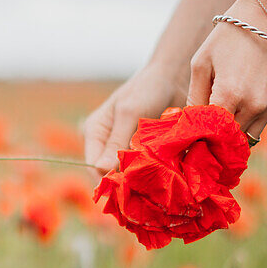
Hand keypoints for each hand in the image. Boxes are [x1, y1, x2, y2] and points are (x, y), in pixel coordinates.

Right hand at [83, 62, 186, 178]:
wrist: (174, 78)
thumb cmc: (147, 89)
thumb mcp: (129, 113)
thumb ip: (116, 142)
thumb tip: (100, 170)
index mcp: (94, 133)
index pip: (92, 167)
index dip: (107, 180)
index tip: (128, 188)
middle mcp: (106, 145)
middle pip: (109, 174)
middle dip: (124, 182)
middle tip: (143, 189)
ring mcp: (125, 150)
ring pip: (127, 175)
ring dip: (140, 180)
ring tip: (155, 182)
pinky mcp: (143, 153)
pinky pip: (143, 170)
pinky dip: (152, 174)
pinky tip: (163, 176)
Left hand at [186, 0, 266, 140]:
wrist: (265, 19)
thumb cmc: (227, 39)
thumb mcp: (201, 65)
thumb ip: (194, 98)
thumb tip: (188, 125)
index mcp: (229, 95)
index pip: (209, 133)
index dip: (198, 139)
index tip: (188, 141)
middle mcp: (252, 105)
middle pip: (227, 140)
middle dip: (213, 140)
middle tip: (200, 137)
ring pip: (245, 138)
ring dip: (230, 136)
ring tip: (217, 124)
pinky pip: (258, 126)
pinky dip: (244, 125)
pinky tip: (233, 112)